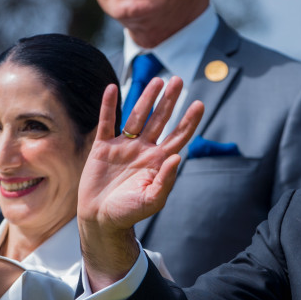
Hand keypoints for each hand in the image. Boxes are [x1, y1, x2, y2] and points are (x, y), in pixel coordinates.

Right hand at [76, 76, 202, 286]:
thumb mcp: (152, 200)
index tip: (199, 103)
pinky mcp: (103, 147)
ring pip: (136, 116)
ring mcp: (124, 146)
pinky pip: (106, 121)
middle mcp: (143, 149)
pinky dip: (108, 105)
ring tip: (156, 81)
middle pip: (160, 119)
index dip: (188, 120)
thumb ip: (166, 180)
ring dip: (146, 98)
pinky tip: (112, 88)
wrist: (101, 219)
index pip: (178, 136)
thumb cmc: (129, 213)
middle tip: (178, 80)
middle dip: (169, 101)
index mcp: (158, 161)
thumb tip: (177, 157)